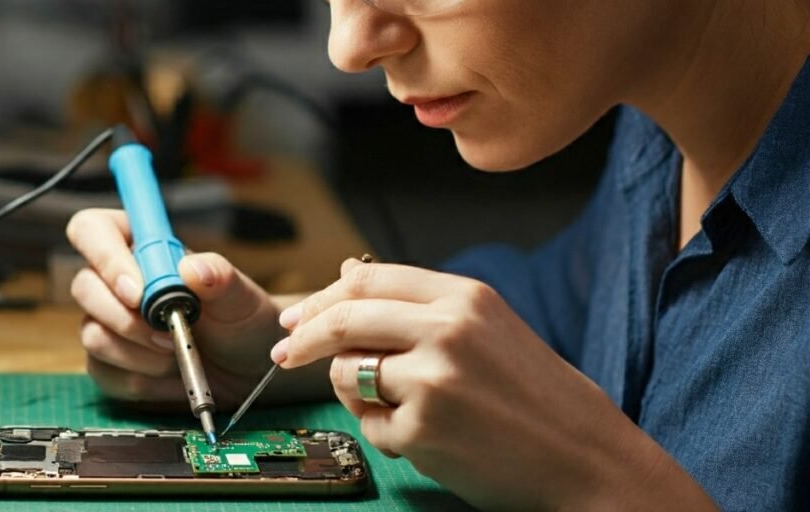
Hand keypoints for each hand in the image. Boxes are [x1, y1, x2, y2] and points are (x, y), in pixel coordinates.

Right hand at [66, 208, 329, 408]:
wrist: (247, 367)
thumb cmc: (241, 319)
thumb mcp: (240, 294)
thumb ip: (219, 277)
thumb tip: (191, 269)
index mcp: (140, 247)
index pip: (92, 229)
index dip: (105, 257)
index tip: (138, 292)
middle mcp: (114, 282)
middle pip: (83, 287)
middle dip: (125, 318)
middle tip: (168, 336)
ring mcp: (106, 323)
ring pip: (91, 334)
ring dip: (137, 351)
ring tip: (176, 352)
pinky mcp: (108, 363)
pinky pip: (102, 371)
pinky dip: (138, 378)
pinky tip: (168, 372)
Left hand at [271, 259, 715, 509]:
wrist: (586, 459)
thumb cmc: (537, 396)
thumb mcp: (486, 329)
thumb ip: (418, 304)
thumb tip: (345, 274)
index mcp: (464, 296)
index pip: (367, 280)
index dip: (321, 298)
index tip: (296, 318)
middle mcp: (446, 328)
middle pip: (344, 318)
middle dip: (304, 338)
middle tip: (285, 355)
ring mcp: (433, 378)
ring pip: (348, 373)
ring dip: (356, 393)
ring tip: (400, 410)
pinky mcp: (424, 428)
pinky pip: (370, 426)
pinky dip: (385, 434)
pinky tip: (428, 439)